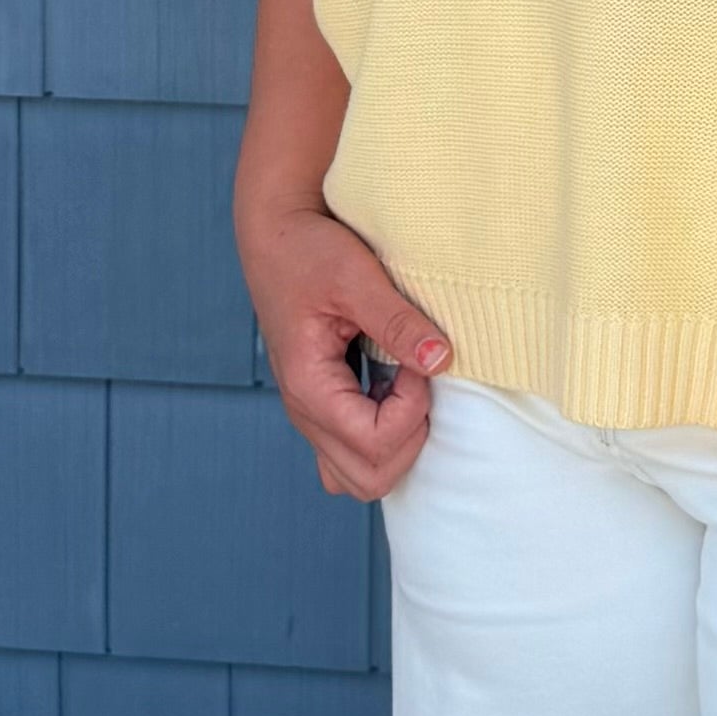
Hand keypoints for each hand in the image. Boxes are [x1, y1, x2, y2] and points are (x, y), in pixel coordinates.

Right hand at [239, 196, 449, 499]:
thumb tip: (441, 360)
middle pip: (370, 478)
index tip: (416, 358)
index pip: (374, 441)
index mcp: (308, 386)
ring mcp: (313, 416)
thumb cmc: (306, 251)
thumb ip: (397, 322)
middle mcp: (305, 413)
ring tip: (405, 390)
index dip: (412, 408)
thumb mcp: (356, 276)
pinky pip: (353, 456)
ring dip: (397, 446)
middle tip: (416, 379)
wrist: (275, 237)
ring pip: (361, 478)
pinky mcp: (324, 407)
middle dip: (410, 437)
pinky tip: (394, 393)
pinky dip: (384, 441)